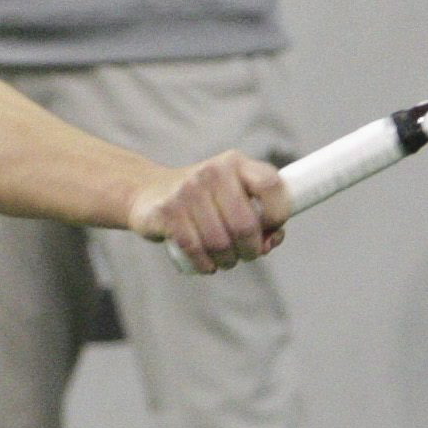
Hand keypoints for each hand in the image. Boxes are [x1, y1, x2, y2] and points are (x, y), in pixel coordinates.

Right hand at [127, 150, 289, 272]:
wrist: (149, 192)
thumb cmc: (204, 200)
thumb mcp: (233, 196)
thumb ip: (260, 217)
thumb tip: (271, 241)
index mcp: (236, 163)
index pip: (270, 185)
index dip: (278, 213)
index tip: (271, 229)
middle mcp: (213, 171)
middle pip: (245, 225)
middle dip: (250, 250)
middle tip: (245, 255)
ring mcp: (188, 190)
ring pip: (220, 242)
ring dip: (227, 260)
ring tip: (225, 260)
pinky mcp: (167, 211)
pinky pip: (195, 249)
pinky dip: (204, 264)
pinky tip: (206, 265)